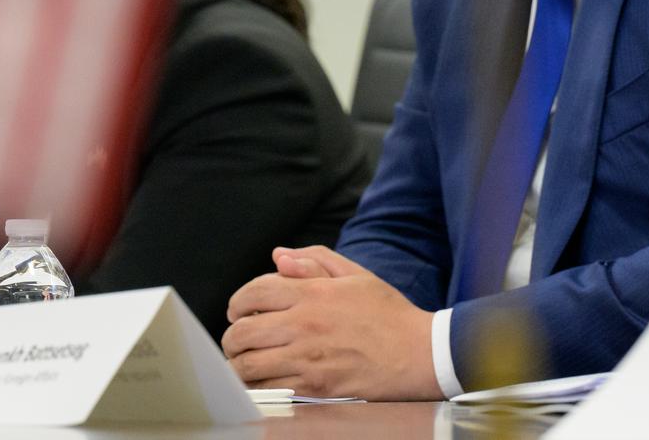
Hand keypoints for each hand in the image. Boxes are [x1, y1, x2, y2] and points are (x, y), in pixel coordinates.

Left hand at [222, 246, 441, 400]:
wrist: (416, 352)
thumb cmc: (387, 312)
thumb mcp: (355, 274)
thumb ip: (314, 260)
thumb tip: (278, 256)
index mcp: (313, 293)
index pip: (255, 292)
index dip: (238, 301)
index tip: (238, 310)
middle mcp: (304, 325)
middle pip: (243, 330)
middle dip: (232, 335)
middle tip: (237, 338)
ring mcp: (307, 359)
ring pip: (248, 365)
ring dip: (238, 363)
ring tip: (243, 361)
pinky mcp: (313, 388)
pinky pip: (266, 391)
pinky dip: (254, 387)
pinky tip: (260, 380)